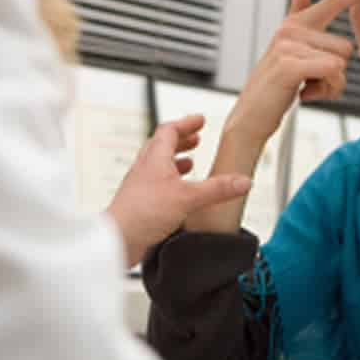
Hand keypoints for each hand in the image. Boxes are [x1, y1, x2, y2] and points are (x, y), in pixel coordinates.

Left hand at [106, 114, 251, 266]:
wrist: (118, 239)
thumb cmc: (142, 213)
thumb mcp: (188, 197)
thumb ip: (217, 189)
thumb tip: (241, 181)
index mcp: (155, 158)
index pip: (169, 130)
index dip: (186, 123)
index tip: (199, 120)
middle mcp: (145, 168)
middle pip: (162, 145)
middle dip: (181, 140)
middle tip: (196, 139)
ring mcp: (140, 185)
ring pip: (158, 165)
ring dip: (175, 161)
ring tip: (190, 164)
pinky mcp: (139, 203)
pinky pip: (156, 185)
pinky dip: (170, 182)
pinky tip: (179, 195)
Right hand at [224, 0, 359, 144]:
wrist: (252, 116)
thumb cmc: (276, 86)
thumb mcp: (288, 50)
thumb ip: (297, 20)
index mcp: (295, 24)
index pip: (333, 2)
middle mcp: (291, 29)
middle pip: (346, 47)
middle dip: (336, 73)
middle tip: (309, 82)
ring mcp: (288, 45)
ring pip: (341, 63)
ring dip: (330, 84)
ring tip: (305, 88)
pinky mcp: (289, 64)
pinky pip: (333, 72)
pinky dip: (326, 90)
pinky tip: (305, 95)